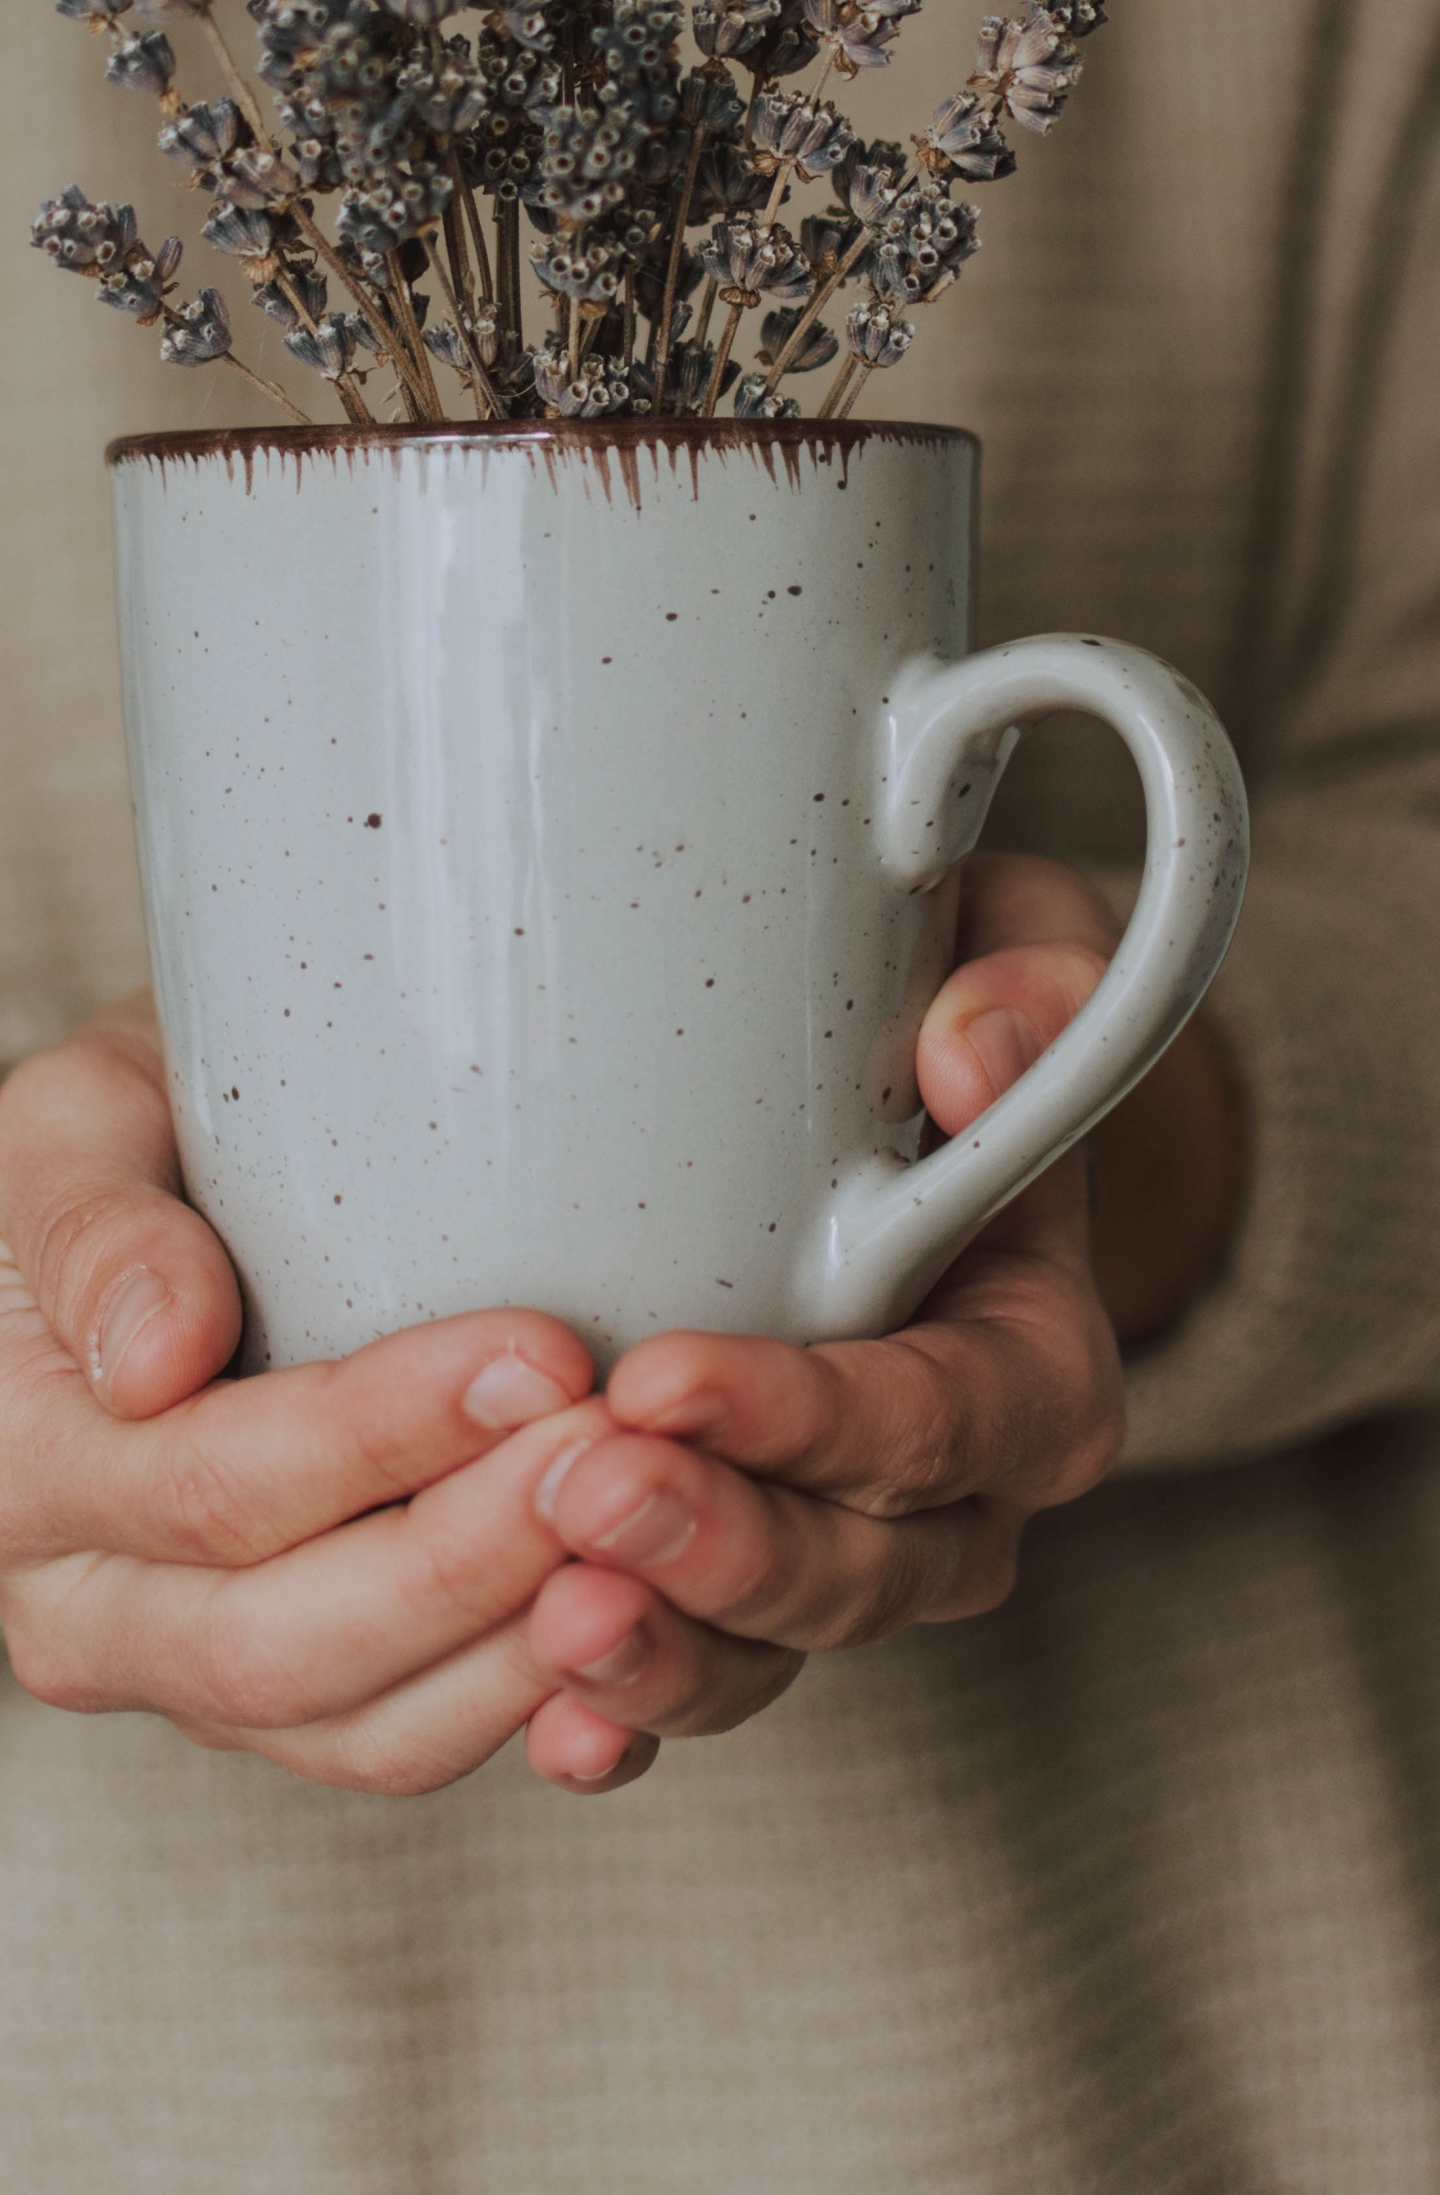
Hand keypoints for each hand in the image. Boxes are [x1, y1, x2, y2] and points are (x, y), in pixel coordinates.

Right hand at [0, 995, 643, 1796]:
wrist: (172, 1212)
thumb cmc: (134, 1146)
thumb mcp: (79, 1126)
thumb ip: (97, 1227)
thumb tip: (152, 1358)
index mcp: (22, 1471)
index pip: (212, 1487)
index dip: (384, 1435)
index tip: (539, 1354)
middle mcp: (93, 1615)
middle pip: (287, 1644)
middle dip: (473, 1557)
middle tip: (616, 1453)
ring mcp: (198, 1681)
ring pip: (369, 1729)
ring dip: (524, 1650)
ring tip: (650, 1535)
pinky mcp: (309, 1701)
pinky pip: (421, 1743)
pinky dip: (539, 1708)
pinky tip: (639, 1635)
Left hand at [522, 853, 1243, 1787]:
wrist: (910, 1127)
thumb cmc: (950, 1020)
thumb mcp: (1022, 954)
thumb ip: (1032, 978)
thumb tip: (971, 1045)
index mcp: (1034, 1363)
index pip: (940, 1419)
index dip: (812, 1419)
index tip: (665, 1376)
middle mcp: (958, 1496)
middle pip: (857, 1567)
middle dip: (719, 1544)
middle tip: (580, 1487)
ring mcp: (846, 1557)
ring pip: (773, 1650)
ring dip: (665, 1649)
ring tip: (548, 1617)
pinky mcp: (741, 1588)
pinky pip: (701, 1675)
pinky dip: (628, 1712)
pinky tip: (551, 1728)